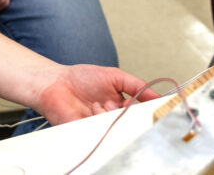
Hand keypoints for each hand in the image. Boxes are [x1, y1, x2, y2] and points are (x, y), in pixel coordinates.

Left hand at [30, 65, 161, 124]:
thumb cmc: (82, 78)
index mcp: (122, 107)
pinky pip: (101, 133)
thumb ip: (137, 85)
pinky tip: (92, 109)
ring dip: (109, 113)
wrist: (55, 83)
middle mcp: (113, 120)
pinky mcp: (87, 136)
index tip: (157, 108)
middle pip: (132, 125)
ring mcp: (100, 129)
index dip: (149, 112)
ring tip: (97, 103)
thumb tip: (158, 96)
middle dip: (129, 113)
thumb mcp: (115, 77)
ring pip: (117, 128)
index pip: (141, 114)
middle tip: (123, 103)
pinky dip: (98, 119)